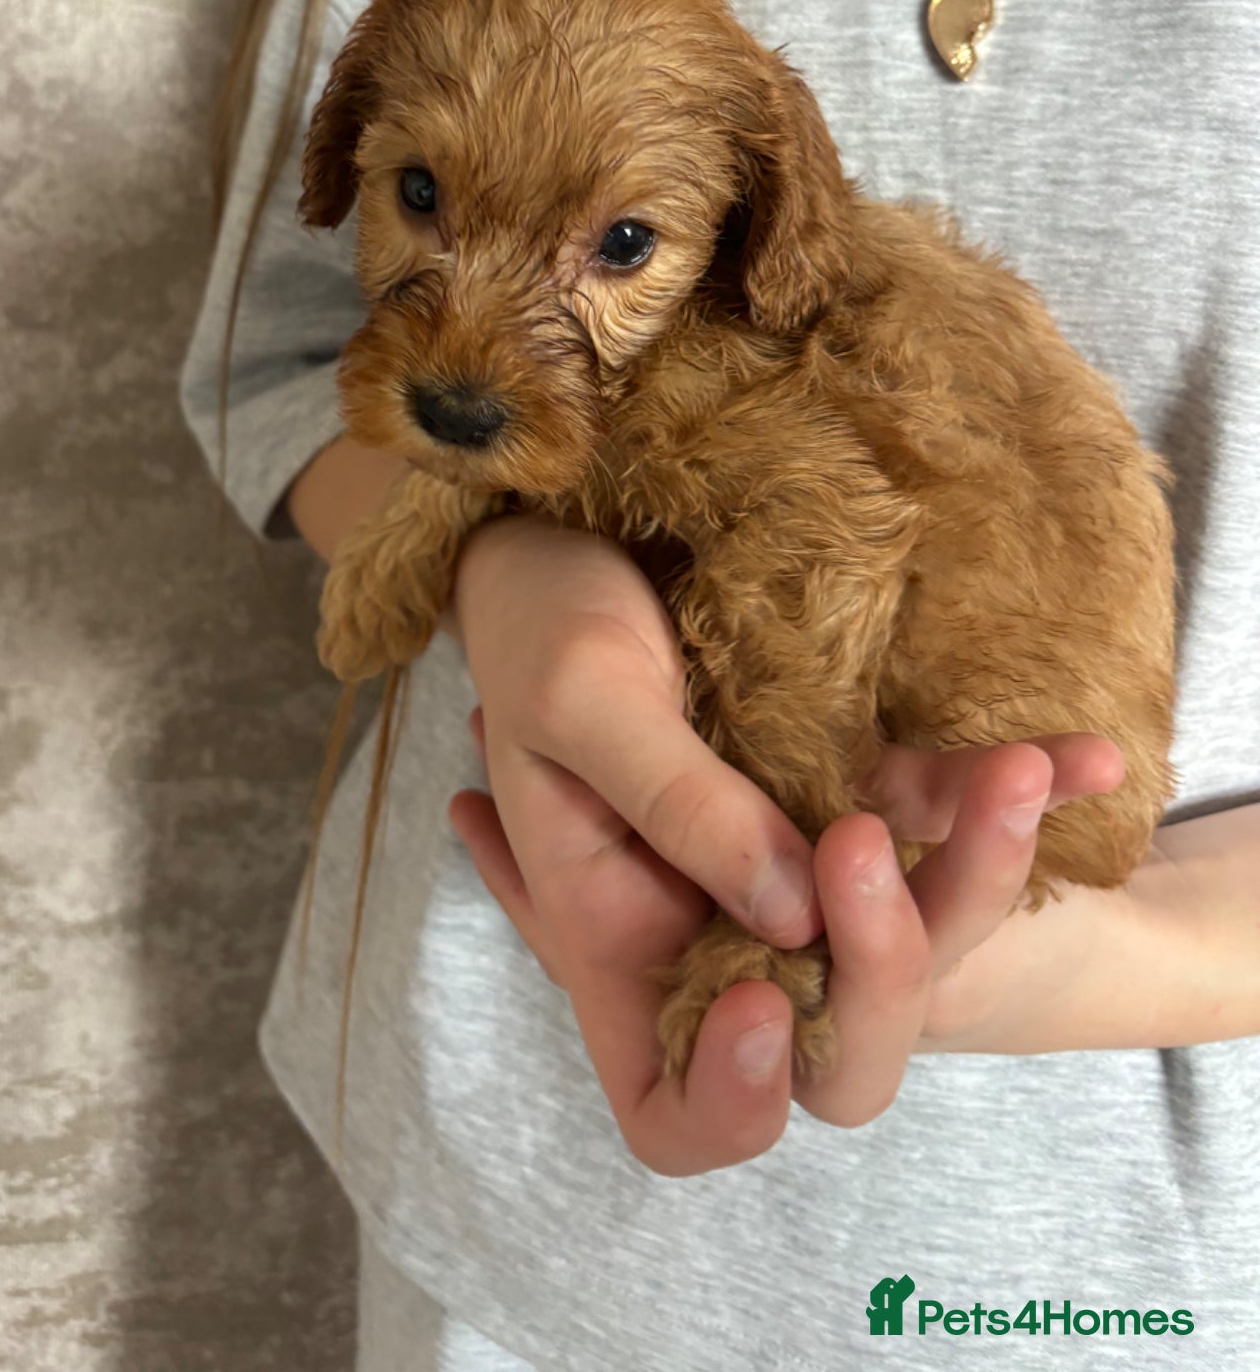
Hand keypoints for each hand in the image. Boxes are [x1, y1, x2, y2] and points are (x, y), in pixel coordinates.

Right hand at [447, 514, 1124, 1175]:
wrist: (587, 515)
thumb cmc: (542, 612)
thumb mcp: (583, 697)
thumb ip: (679, 807)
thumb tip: (799, 915)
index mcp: (615, 936)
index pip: (673, 1110)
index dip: (730, 1100)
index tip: (762, 997)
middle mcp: (714, 923)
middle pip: (830, 1042)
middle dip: (884, 978)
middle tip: (861, 846)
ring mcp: (792, 859)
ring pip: (913, 932)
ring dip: (977, 872)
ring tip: (1012, 775)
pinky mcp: (847, 778)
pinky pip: (944, 816)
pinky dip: (1012, 797)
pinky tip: (1085, 760)